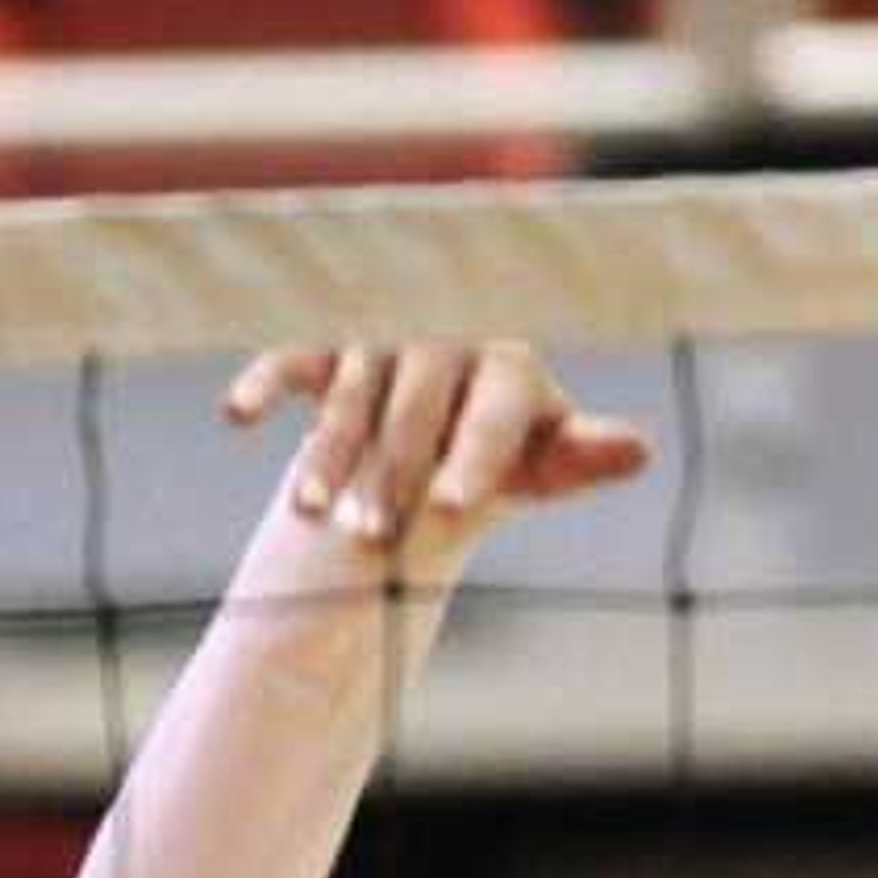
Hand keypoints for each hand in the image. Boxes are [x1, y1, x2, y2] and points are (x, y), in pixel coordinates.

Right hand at [225, 341, 651, 547]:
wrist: (431, 439)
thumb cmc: (497, 457)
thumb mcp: (535, 468)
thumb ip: (576, 460)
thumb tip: (640, 450)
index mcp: (510, 364)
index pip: (495, 407)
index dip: (477, 454)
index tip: (457, 504)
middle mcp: (448, 339)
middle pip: (416, 408)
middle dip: (391, 475)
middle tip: (371, 538)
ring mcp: (383, 341)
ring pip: (352, 396)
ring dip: (329, 455)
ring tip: (312, 514)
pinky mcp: (327, 350)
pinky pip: (294, 359)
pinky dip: (265, 383)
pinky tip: (237, 415)